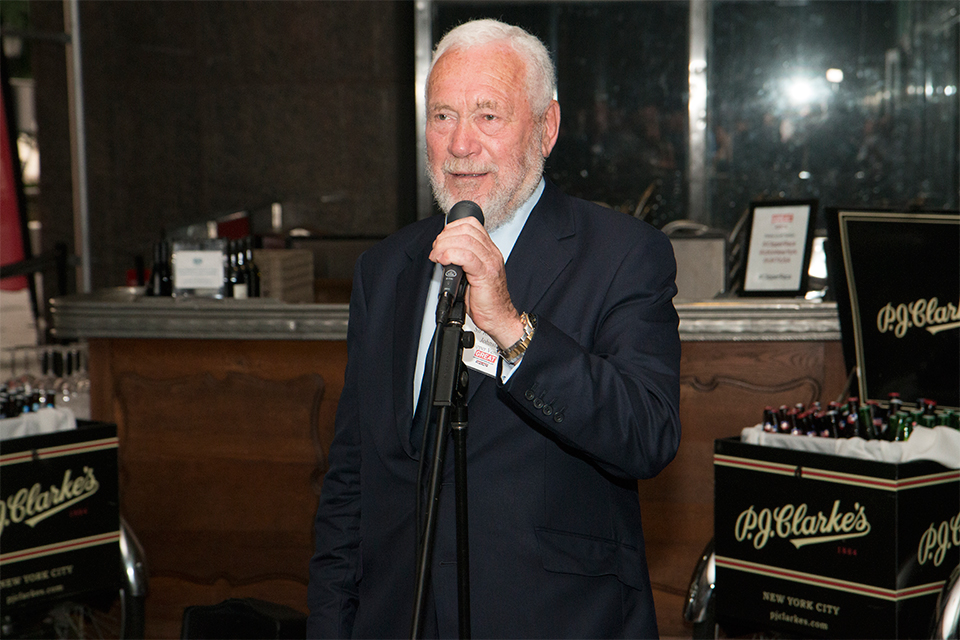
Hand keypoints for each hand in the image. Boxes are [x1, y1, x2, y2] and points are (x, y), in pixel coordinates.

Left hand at [429, 217, 524, 348]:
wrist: (498, 317)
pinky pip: (466, 256)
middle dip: (444, 237)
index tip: (441, 241)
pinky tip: (444, 261)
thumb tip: (441, 252)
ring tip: (437, 257)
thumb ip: (461, 259)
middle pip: (466, 229)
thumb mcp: (471, 273)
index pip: (471, 224)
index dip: (451, 228)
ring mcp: (490, 262)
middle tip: (436, 250)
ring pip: (465, 240)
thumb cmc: (484, 299)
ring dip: (444, 246)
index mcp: (488, 250)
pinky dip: (450, 255)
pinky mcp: (485, 274)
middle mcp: (491, 253)